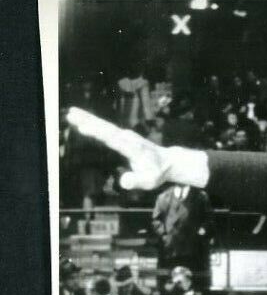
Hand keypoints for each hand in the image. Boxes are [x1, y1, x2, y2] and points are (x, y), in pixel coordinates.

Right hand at [65, 107, 204, 190]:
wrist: (167, 162)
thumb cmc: (157, 173)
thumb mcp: (150, 181)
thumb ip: (137, 181)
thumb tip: (123, 182)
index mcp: (133, 148)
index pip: (114, 140)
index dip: (99, 133)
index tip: (84, 127)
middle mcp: (128, 138)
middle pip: (106, 128)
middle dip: (89, 122)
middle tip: (71, 115)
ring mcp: (125, 135)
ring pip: (104, 125)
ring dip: (88, 118)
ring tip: (71, 112)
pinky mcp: (122, 135)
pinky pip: (105, 127)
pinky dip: (92, 121)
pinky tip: (80, 118)